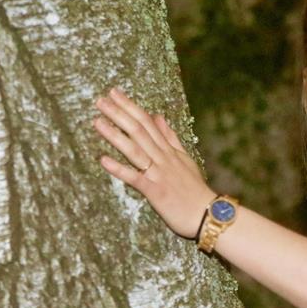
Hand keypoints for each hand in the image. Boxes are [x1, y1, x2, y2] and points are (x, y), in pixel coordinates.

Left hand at [94, 88, 215, 238]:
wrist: (208, 214)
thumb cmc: (195, 190)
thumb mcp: (185, 159)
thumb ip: (170, 138)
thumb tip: (158, 117)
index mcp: (168, 150)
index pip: (147, 122)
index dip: (130, 107)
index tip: (114, 93)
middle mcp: (162, 158)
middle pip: (138, 130)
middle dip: (119, 114)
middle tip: (101, 100)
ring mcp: (158, 173)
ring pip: (134, 149)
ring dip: (114, 135)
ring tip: (97, 121)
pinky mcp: (155, 191)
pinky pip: (134, 177)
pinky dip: (119, 169)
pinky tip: (103, 160)